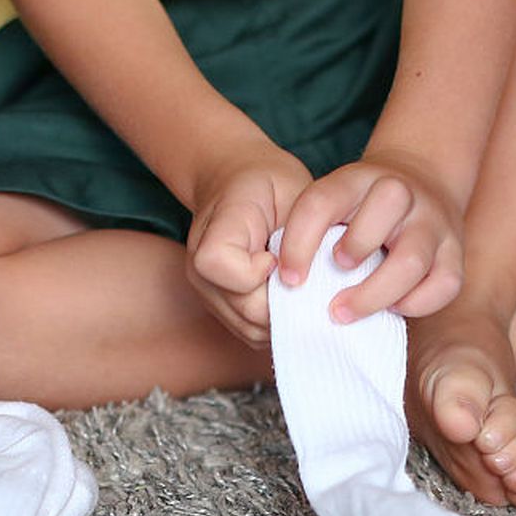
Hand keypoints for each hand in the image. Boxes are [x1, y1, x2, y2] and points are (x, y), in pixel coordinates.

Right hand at [185, 143, 313, 345]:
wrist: (235, 182)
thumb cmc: (267, 182)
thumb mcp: (288, 189)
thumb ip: (300, 233)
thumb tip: (315, 281)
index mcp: (214, 230)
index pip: (216, 264)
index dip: (254, 270)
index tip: (275, 254)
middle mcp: (200, 270)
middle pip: (243, 310)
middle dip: (283, 299)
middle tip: (301, 274)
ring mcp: (208, 294)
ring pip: (252, 329)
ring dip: (284, 315)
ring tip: (297, 284)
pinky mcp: (222, 311)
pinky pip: (254, 332)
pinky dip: (278, 321)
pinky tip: (289, 296)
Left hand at [275, 150, 463, 323]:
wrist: (421, 184)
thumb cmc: (359, 210)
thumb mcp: (331, 203)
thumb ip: (309, 232)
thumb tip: (288, 284)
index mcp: (357, 178)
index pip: (324, 201)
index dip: (300, 243)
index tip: (289, 279)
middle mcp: (401, 193)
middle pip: (388, 205)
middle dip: (355, 248)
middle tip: (327, 284)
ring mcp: (433, 222)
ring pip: (413, 259)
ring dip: (375, 292)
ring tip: (345, 310)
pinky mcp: (455, 252)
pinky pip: (444, 284)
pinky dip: (416, 304)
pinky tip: (391, 308)